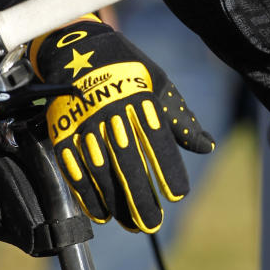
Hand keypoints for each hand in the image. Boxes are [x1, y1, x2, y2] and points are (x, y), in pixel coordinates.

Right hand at [32, 19, 213, 231]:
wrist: (79, 46)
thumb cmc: (129, 69)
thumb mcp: (160, 86)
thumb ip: (181, 121)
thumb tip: (207, 146)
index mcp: (139, 98)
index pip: (156, 140)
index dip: (167, 169)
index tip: (177, 195)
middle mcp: (112, 111)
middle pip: (128, 161)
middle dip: (141, 196)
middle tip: (153, 222)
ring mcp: (84, 121)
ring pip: (101, 170)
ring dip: (116, 201)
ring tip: (131, 223)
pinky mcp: (62, 130)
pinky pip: (74, 167)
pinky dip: (87, 194)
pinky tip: (102, 213)